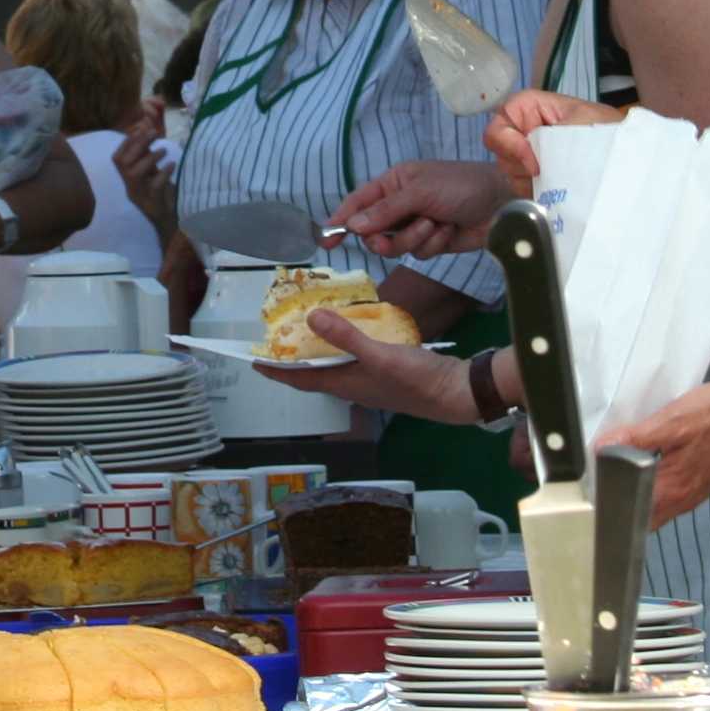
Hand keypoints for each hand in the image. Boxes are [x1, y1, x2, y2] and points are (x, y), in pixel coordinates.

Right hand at [115, 108, 174, 229]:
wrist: (170, 223)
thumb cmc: (163, 196)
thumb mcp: (153, 174)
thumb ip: (148, 158)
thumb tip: (148, 133)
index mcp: (128, 181)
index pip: (117, 159)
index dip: (125, 143)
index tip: (139, 129)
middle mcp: (130, 189)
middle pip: (124, 164)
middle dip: (138, 145)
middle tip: (153, 133)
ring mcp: (141, 197)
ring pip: (135, 174)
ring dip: (149, 158)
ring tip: (163, 150)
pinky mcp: (154, 205)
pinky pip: (155, 186)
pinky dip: (164, 173)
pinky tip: (172, 165)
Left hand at [256, 312, 480, 420]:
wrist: (456, 392)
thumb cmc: (416, 380)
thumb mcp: (379, 355)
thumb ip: (346, 337)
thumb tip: (311, 318)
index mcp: (346, 384)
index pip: (301, 379)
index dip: (276, 370)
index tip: (253, 359)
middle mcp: (354, 385)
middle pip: (315, 372)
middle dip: (295, 357)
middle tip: (280, 335)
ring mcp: (371, 379)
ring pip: (336, 364)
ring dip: (320, 349)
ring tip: (309, 326)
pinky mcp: (387, 371)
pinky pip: (356, 356)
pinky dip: (346, 343)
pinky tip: (351, 327)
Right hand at [329, 157, 508, 258]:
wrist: (502, 203)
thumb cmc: (461, 186)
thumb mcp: (420, 192)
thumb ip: (385, 210)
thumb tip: (352, 226)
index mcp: (394, 183)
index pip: (358, 202)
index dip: (340, 220)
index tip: (325, 238)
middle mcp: (401, 204)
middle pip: (373, 232)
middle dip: (387, 236)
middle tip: (395, 236)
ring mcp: (416, 225)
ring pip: (396, 246)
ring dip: (416, 238)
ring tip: (436, 225)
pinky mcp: (432, 243)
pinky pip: (419, 253)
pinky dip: (433, 244)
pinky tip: (449, 232)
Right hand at [482, 89, 623, 192]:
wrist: (632, 159)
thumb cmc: (609, 132)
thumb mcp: (580, 123)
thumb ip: (549, 137)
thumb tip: (530, 164)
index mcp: (533, 110)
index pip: (501, 120)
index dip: (508, 141)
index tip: (532, 162)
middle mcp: (528, 132)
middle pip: (502, 150)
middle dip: (521, 165)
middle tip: (547, 173)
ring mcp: (532, 157)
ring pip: (511, 172)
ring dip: (530, 181)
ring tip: (560, 183)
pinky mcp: (539, 179)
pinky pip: (524, 189)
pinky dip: (538, 194)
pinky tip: (557, 194)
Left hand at [603, 376, 709, 524]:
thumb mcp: (671, 421)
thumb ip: (636, 439)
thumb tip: (602, 449)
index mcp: (671, 490)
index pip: (630, 513)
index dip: (608, 504)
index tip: (590, 488)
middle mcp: (681, 500)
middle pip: (641, 514)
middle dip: (619, 501)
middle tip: (597, 478)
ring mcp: (692, 495)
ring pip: (654, 505)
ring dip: (635, 493)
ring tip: (614, 471)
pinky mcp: (698, 484)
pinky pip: (667, 493)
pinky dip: (651, 485)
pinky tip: (643, 465)